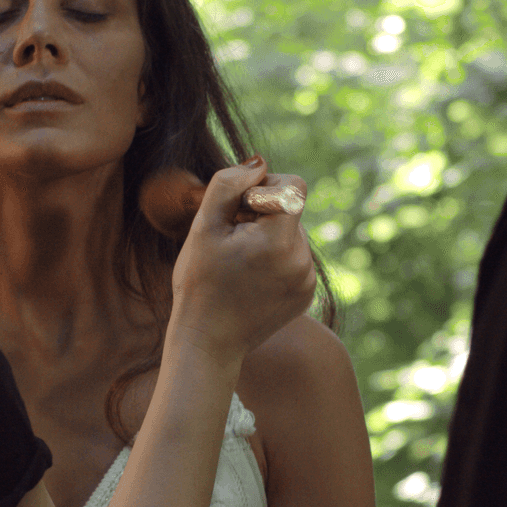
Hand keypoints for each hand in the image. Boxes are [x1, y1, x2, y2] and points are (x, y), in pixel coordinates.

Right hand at [169, 159, 314, 363]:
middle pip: (291, 212)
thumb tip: (259, 164)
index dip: (263, 188)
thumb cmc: (198, 284)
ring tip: (238, 266)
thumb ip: (228, 184)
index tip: (238, 211)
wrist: (208, 342)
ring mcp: (307, 279)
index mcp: (280, 240)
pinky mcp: (307, 294)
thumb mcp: (204, 228)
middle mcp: (303, 259)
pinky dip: (275, 262)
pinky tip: (249, 281)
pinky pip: (295, 260)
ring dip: (268, 240)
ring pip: (292, 236)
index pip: (292, 186)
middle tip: (231, 242)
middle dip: (262, 217)